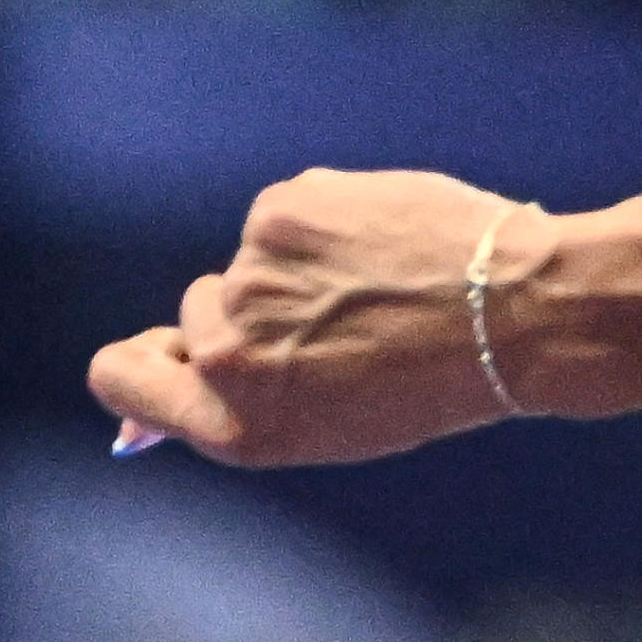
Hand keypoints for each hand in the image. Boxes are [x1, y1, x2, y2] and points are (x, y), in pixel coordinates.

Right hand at [88, 170, 538, 467]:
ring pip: (252, 265)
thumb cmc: (443, 381)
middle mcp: (228, 357)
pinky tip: (392, 248)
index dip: (142, 362)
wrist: (520, 316)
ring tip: (385, 292)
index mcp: (240, 426)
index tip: (171, 351)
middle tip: (341, 325)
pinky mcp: (277, 215)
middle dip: (253, 313)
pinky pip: (287, 218)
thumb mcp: (340, 421)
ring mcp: (248, 281)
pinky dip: (332, 226)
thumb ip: (255, 395)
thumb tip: (190, 363)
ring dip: (302, 270)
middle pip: (196, 316)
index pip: (121, 378)